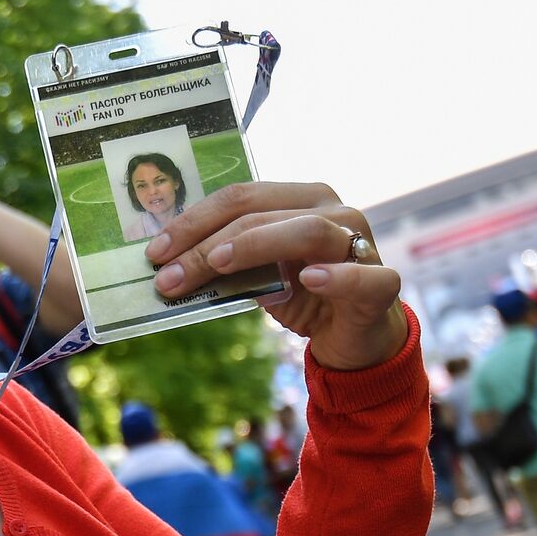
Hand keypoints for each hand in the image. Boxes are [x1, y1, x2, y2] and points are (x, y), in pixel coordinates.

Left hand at [143, 182, 406, 370]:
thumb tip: (167, 265)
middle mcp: (331, 210)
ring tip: (217, 264)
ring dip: (255, 247)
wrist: (355, 338)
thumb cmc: (303, 296)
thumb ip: (224, 263)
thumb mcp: (256, 278)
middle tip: (167, 274)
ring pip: (306, 231)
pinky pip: (362, 275)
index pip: (239, 197)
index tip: (155, 251)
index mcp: (298, 200)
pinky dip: (335, 275)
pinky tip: (308, 279)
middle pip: (261, 212)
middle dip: (207, 243)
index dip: (193, 221)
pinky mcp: (381, 282)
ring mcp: (360, 242)